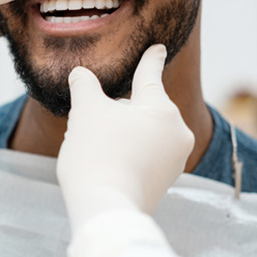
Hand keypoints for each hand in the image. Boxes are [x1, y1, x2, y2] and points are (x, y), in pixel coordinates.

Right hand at [56, 45, 194, 232]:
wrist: (105, 208)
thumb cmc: (96, 154)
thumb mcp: (85, 112)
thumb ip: (84, 86)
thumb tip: (79, 74)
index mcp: (162, 109)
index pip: (150, 76)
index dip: (150, 60)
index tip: (159, 48)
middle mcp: (177, 133)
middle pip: (142, 109)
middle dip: (118, 112)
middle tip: (92, 126)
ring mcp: (174, 161)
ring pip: (142, 134)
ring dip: (120, 134)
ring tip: (96, 150)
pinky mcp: (164, 183)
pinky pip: (144, 157)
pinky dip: (126, 155)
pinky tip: (106, 166)